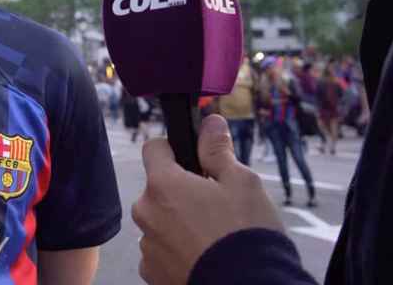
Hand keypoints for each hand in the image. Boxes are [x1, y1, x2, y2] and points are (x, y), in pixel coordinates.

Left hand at [133, 115, 283, 284]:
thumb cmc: (246, 233)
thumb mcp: (242, 182)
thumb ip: (218, 150)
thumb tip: (210, 123)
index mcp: (163, 184)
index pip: (153, 148)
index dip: (173, 148)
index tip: (193, 159)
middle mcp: (146, 212)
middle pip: (157, 188)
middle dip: (180, 191)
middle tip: (214, 205)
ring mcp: (147, 244)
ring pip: (159, 220)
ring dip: (177, 222)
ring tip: (211, 235)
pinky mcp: (152, 271)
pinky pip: (159, 250)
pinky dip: (176, 250)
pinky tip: (201, 255)